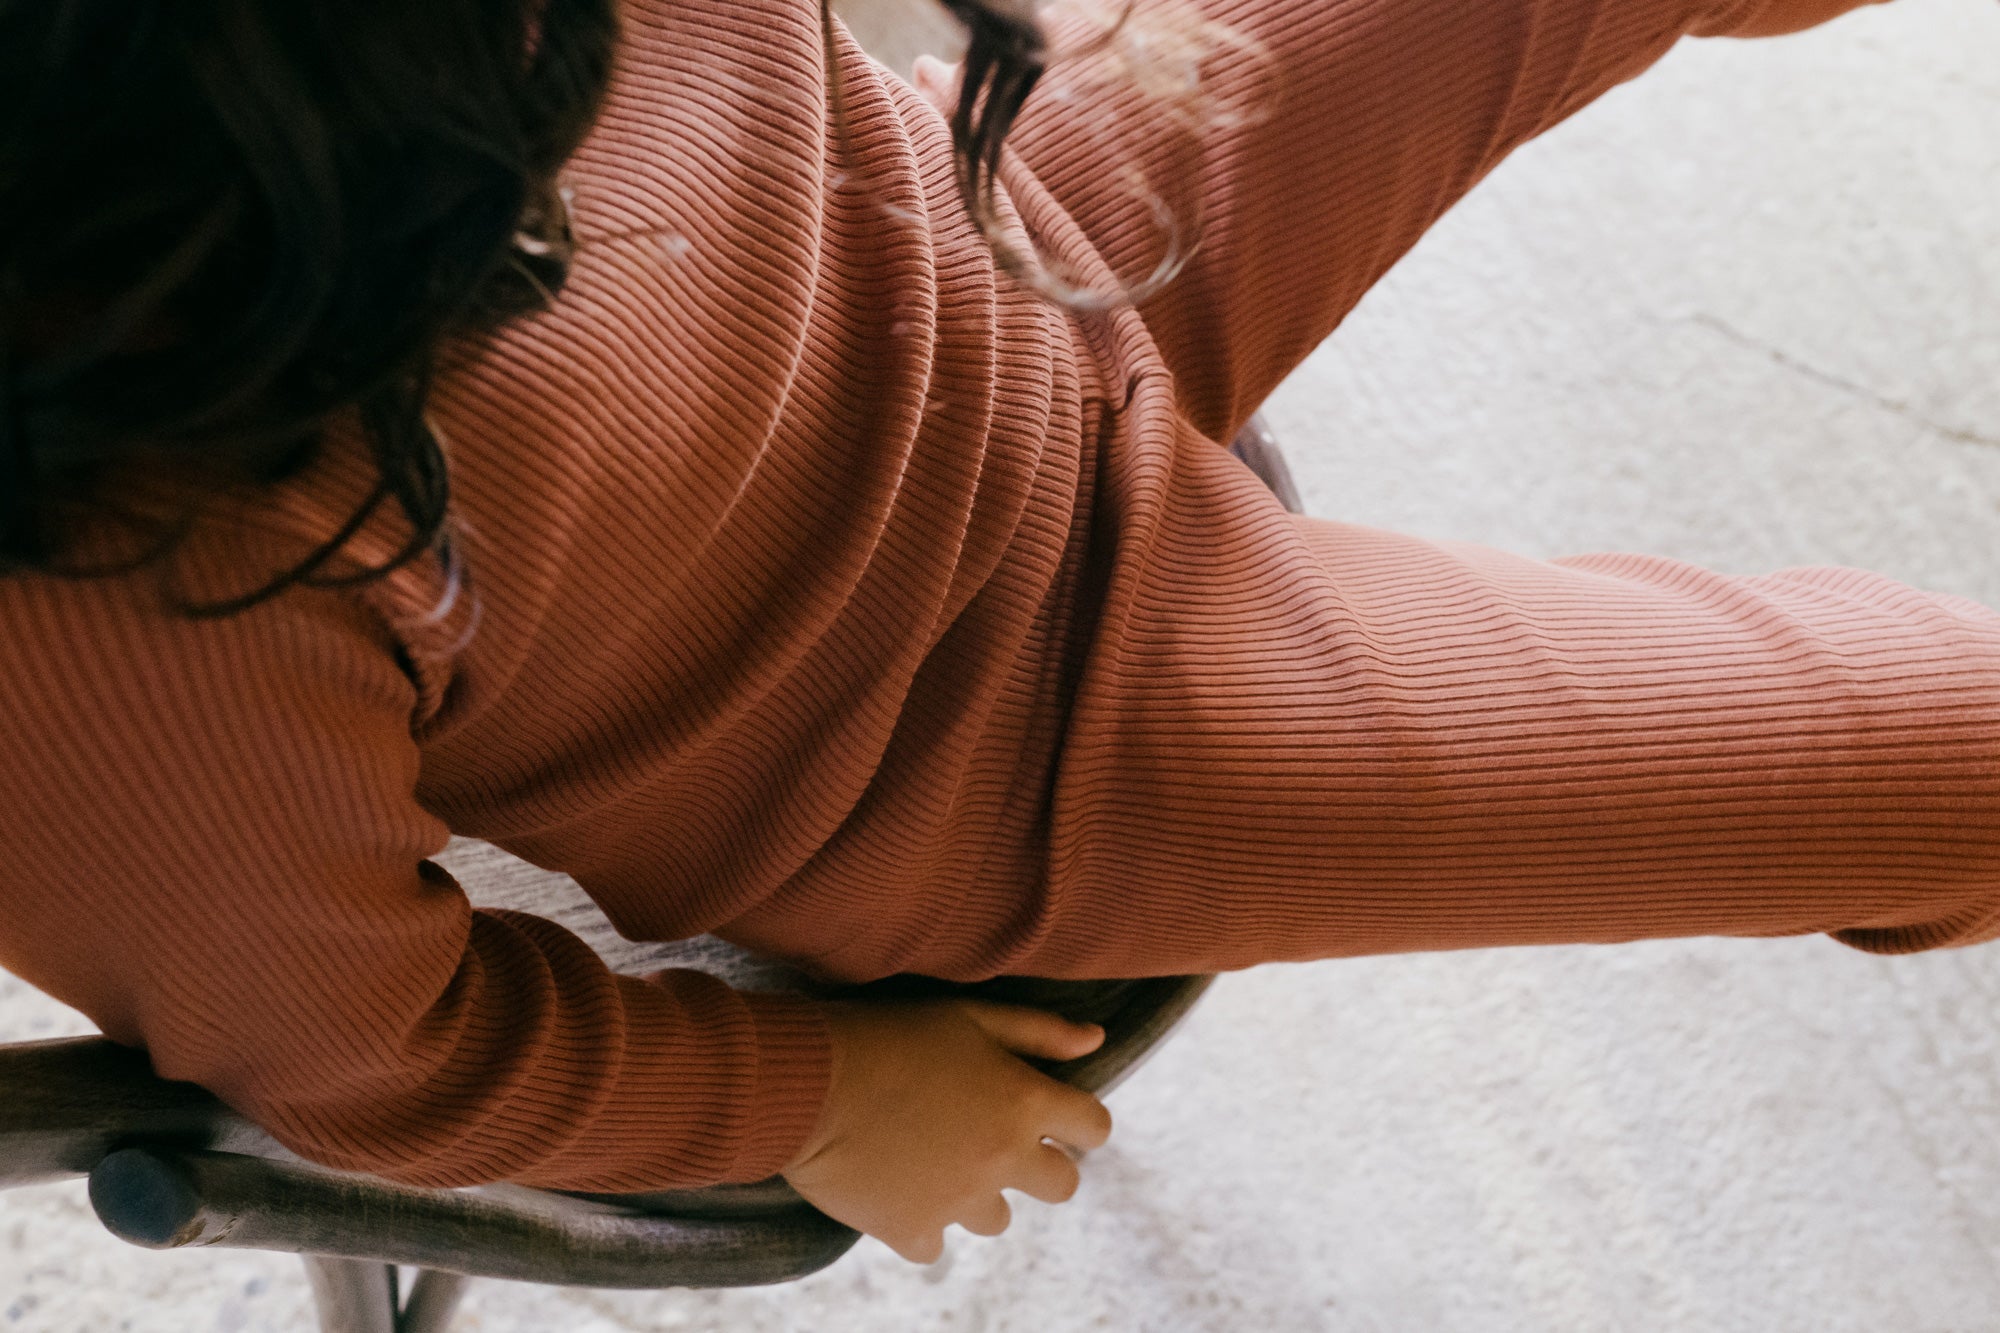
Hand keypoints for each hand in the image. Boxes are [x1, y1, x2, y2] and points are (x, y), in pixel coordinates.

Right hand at [781, 997, 1113, 1263]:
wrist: (805, 1081)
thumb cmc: (888, 1035)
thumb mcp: (968, 1014)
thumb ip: (1038, 1031)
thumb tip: (1095, 1042)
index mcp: (1023, 1101)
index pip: (1094, 1127)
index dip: (1078, 1121)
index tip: (1052, 1114)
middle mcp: (1002, 1157)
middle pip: (1062, 1186)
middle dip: (1038, 1166)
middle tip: (993, 1140)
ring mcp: (959, 1201)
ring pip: (997, 1219)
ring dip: (977, 1193)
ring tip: (933, 1157)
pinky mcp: (912, 1230)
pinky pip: (936, 1243)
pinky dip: (920, 1221)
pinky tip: (895, 1185)